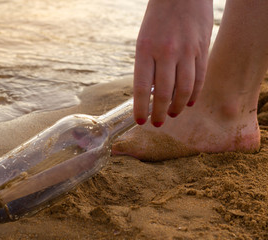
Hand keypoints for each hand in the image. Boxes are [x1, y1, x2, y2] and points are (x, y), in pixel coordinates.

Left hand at [133, 0, 212, 125]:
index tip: (141, 121)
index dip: (141, 108)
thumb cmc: (157, 20)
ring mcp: (187, 51)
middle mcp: (166, 52)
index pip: (141, 87)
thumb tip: (149, 94)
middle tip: (157, 123)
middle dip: (160, 113)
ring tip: (172, 115)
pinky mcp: (202, 50)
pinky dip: (194, 94)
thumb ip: (147, 66)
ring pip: (184, 89)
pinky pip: (199, 78)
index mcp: (145, 50)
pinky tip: (188, 103)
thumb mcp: (143, 41)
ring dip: (177, 107)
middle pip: (164, 93)